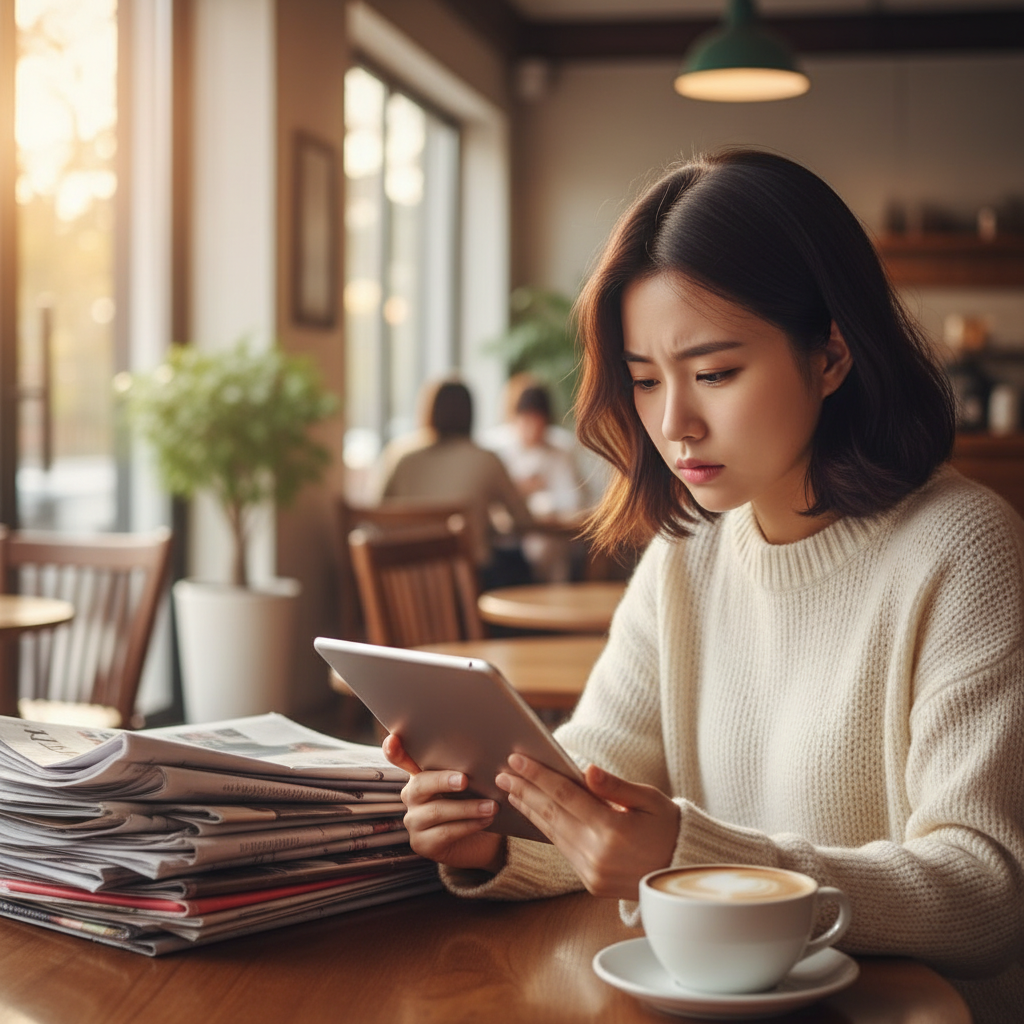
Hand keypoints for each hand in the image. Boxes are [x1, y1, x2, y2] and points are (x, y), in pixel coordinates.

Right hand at [382, 733, 504, 872]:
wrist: (479, 840)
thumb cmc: (473, 802)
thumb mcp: (469, 783)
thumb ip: (465, 767)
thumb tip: (482, 751)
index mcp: (419, 774)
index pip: (400, 759)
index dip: (394, 751)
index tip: (393, 739)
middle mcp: (411, 796)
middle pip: (420, 784)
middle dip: (443, 781)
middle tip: (465, 780)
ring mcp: (413, 821)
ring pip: (437, 811)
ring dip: (467, 808)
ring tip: (491, 806)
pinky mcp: (422, 844)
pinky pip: (445, 833)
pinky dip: (468, 826)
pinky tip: (485, 821)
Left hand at [496, 755, 679, 899]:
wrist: (683, 874)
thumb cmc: (669, 829)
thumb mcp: (650, 800)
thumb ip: (615, 786)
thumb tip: (586, 769)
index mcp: (612, 829)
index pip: (565, 795)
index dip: (538, 775)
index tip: (517, 759)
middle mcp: (597, 853)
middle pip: (551, 813)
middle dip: (524, 790)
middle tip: (502, 772)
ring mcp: (591, 871)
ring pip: (552, 833)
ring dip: (529, 809)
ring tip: (511, 790)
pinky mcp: (590, 881)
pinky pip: (561, 848)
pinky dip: (545, 828)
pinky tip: (535, 813)